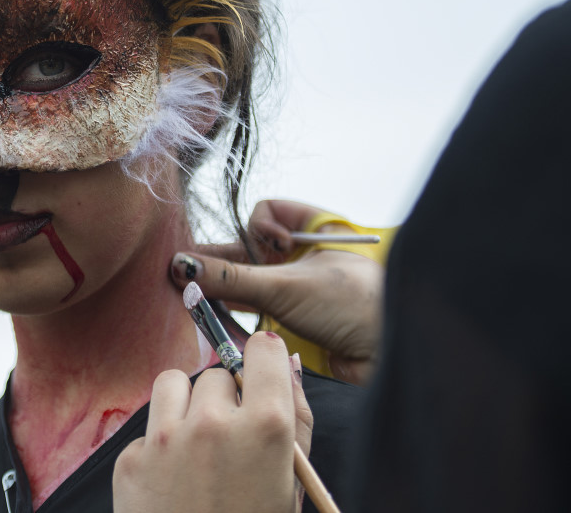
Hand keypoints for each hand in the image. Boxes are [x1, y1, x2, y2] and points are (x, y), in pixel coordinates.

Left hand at [113, 332, 310, 512]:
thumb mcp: (291, 483)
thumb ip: (296, 417)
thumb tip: (287, 359)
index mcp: (266, 427)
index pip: (264, 348)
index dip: (264, 359)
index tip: (261, 372)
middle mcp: (213, 423)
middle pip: (218, 374)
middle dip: (225, 401)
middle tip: (230, 446)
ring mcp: (166, 439)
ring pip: (174, 383)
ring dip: (185, 406)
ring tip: (196, 450)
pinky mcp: (131, 459)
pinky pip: (147, 427)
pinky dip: (159, 448)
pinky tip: (173, 484)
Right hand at [170, 200, 382, 383]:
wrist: (388, 360)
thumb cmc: (354, 307)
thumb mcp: (287, 286)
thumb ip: (231, 277)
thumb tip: (183, 266)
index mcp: (313, 230)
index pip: (268, 211)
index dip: (258, 226)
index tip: (269, 247)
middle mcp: (302, 256)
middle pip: (249, 250)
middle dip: (224, 263)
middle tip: (190, 275)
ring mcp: (297, 289)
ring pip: (248, 282)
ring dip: (225, 290)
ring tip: (195, 298)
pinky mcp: (292, 320)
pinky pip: (253, 310)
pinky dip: (235, 314)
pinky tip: (214, 317)